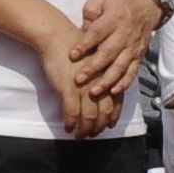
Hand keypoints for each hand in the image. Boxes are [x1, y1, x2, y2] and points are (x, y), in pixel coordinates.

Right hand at [35, 17, 121, 138]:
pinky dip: (71, 123)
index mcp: (106, 76)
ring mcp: (84, 88)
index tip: (110, 125)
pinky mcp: (69, 90)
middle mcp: (99, 83)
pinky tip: (68, 128)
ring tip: (81, 135)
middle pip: (104, 112)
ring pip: (89, 117)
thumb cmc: (73, 45)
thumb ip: (99, 73)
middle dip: (100, 127)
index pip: (116, 101)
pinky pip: (72, 113)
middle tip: (94, 134)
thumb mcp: (93, 58)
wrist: (57, 37)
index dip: (113, 116)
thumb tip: (97, 87)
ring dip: (86, 129)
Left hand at [70, 0, 160, 98]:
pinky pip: (133, 71)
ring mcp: (133, 46)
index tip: (72, 55)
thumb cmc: (119, 0)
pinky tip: (113, 91)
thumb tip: (83, 28)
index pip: (97, 33)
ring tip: (94, 91)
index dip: (85, 44)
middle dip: (93, 68)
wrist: (146, 4)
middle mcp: (125, 34)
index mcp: (114, 18)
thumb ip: (90, 10)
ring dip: (107, 80)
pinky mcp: (139, 55)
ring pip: (120, 66)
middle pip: (108, 53)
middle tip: (78, 79)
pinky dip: (124, 83)